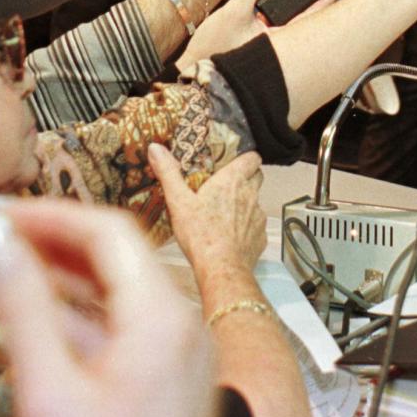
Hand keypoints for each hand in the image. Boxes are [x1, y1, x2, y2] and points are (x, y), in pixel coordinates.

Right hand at [0, 198, 214, 416]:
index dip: (52, 214)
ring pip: (123, 289)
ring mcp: (182, 352)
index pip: (110, 231)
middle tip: (0, 233)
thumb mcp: (50, 386)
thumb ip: (23, 303)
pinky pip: (128, 324)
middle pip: (121, 256)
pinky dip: (85, 311)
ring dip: (69, 273)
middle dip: (59, 238)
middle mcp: (184, 324)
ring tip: (11, 265)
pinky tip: (43, 315)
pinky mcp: (172, 378)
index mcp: (163, 314)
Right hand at [148, 143, 267, 275]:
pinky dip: (247, 228)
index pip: (252, 158)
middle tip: (225, 186)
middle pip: (257, 177)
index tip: (233, 162)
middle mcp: (251, 195)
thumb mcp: (178, 201)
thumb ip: (169, 173)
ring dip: (245, 204)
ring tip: (224, 214)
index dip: (245, 158)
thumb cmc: (200, 234)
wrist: (220, 268)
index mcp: (233, 181)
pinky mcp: (260, 236)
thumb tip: (156, 148)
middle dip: (246, 178)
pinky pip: (256, 226)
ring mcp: (258, 216)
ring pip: (256, 202)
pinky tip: (231, 236)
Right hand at [178, 0, 339, 71]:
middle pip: (305, 17)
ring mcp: (270, 43)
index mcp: (280, 40)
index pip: (312, 17)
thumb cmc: (212, 51)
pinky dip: (278, 6)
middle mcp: (279, 44)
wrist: (193, 68)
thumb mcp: (234, 12)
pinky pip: (276, 20)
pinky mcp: (260, 42)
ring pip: (290, 18)